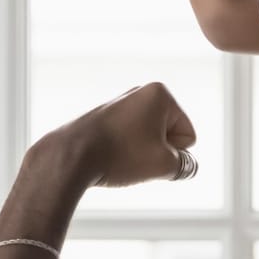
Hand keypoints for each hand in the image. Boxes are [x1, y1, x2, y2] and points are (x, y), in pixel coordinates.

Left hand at [42, 84, 198, 188]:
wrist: (70, 156)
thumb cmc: (120, 155)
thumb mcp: (165, 165)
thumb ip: (186, 165)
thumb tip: (186, 166)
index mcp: (161, 94)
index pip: (188, 137)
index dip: (174, 153)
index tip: (149, 153)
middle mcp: (141, 92)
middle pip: (168, 136)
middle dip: (158, 151)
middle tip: (134, 156)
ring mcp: (121, 104)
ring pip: (148, 141)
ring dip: (141, 154)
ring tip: (120, 158)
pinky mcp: (105, 118)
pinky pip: (128, 141)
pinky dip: (124, 153)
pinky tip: (108, 158)